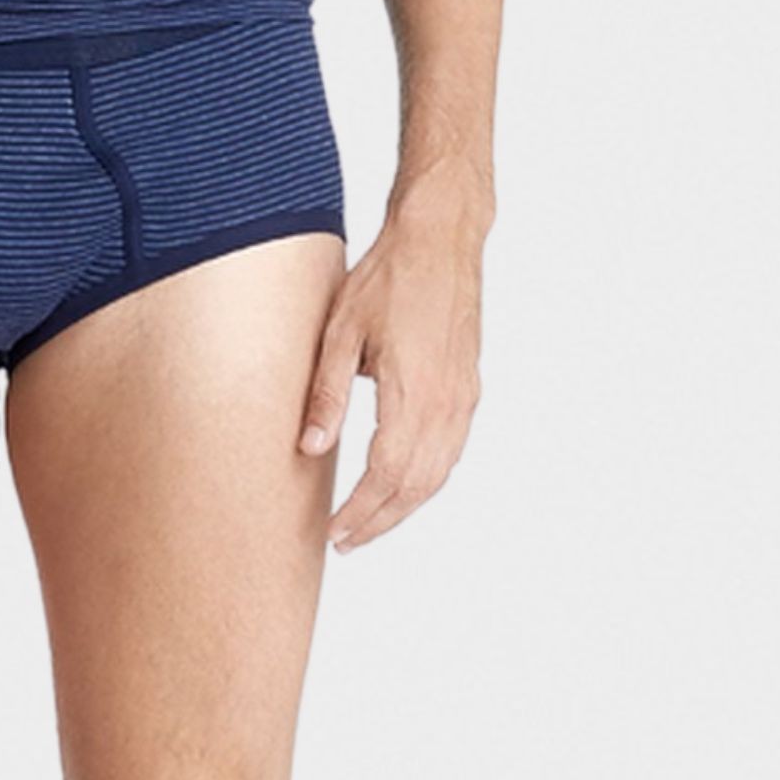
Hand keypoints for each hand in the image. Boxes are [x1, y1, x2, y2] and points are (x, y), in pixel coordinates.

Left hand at [297, 188, 486, 552]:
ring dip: (404, 505)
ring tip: (369, 521)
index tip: (335, 533)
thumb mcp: (341, 332)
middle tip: (346, 540)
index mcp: (413, 393)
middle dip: (380, 520)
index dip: (361, 512)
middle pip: (416, 487)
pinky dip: (426, 479)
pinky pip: (451, 451)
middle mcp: (447, 404)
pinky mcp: (469, 387)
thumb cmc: (388, 277)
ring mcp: (464, 397)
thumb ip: (327, 394)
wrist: (440, 239)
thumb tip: (310, 448)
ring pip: (439, 474)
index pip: (386, 476)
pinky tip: (403, 483)